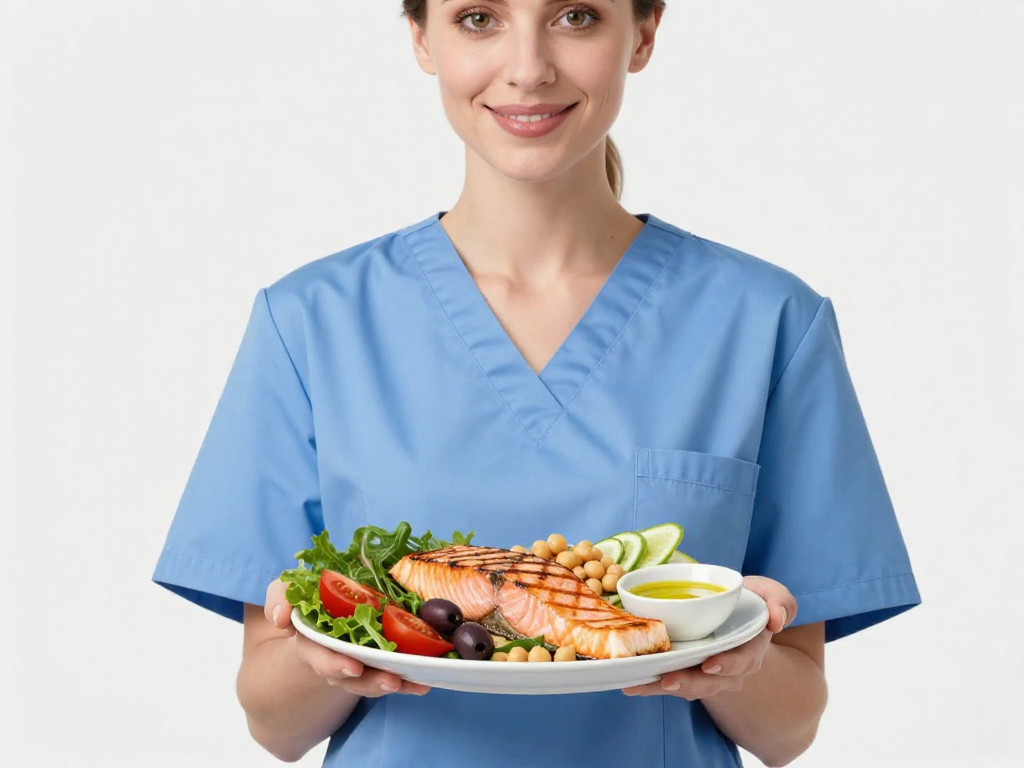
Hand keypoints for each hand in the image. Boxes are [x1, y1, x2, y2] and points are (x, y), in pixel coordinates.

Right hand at [264, 579, 429, 697]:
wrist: (317, 619)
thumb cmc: (303, 606)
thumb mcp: (285, 594)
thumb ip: (279, 599)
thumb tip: (282, 616)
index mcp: (312, 645)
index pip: (321, 658)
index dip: (335, 664)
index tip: (353, 667)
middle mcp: (334, 661)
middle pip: (352, 679)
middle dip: (372, 681)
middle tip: (392, 680)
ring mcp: (357, 667)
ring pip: (374, 682)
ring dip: (395, 683)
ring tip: (415, 681)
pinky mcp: (376, 665)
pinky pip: (391, 677)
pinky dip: (408, 682)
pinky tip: (425, 682)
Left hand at [622, 575, 796, 699]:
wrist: (737, 614)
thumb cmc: (752, 603)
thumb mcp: (771, 595)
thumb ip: (781, 602)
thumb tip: (778, 619)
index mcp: (749, 650)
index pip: (742, 662)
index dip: (728, 665)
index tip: (712, 664)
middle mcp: (727, 669)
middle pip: (710, 683)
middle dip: (689, 683)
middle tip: (667, 680)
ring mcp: (705, 673)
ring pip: (686, 686)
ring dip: (661, 687)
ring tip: (637, 684)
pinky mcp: (685, 670)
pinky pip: (668, 680)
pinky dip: (649, 683)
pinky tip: (629, 682)